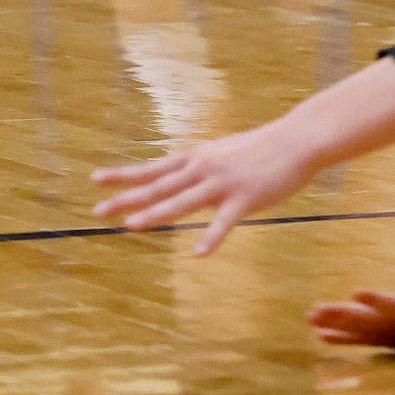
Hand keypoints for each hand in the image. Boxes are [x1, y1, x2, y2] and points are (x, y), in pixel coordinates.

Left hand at [92, 120, 323, 254]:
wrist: (299, 140)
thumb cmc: (263, 147)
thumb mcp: (224, 151)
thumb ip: (202, 165)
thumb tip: (182, 173)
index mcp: (198, 158)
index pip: (154, 169)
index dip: (125, 175)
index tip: (95, 180)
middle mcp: (204, 168)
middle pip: (159, 186)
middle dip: (127, 199)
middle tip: (98, 212)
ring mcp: (223, 183)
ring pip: (183, 201)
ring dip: (157, 214)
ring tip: (132, 226)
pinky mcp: (245, 197)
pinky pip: (225, 221)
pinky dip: (212, 237)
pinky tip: (199, 253)